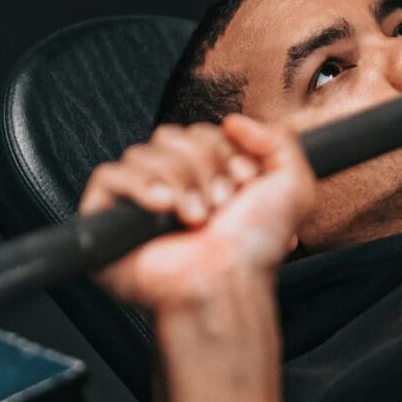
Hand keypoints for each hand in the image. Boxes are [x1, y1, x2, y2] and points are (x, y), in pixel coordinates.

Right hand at [79, 114, 316, 312]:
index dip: (222, 150)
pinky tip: (163, 208)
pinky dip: (139, 186)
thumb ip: (278, 139)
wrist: (229, 281)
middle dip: (202, 166)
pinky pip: (109, 175)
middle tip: (219, 204)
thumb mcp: (293, 186)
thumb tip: (232, 121)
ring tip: (194, 217)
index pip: (198, 132)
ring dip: (178, 182)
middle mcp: (171, 186)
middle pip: (170, 136)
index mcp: (206, 177)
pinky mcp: (109, 218)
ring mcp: (138, 203)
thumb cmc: (256, 248)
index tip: (242, 182)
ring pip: (142, 153)